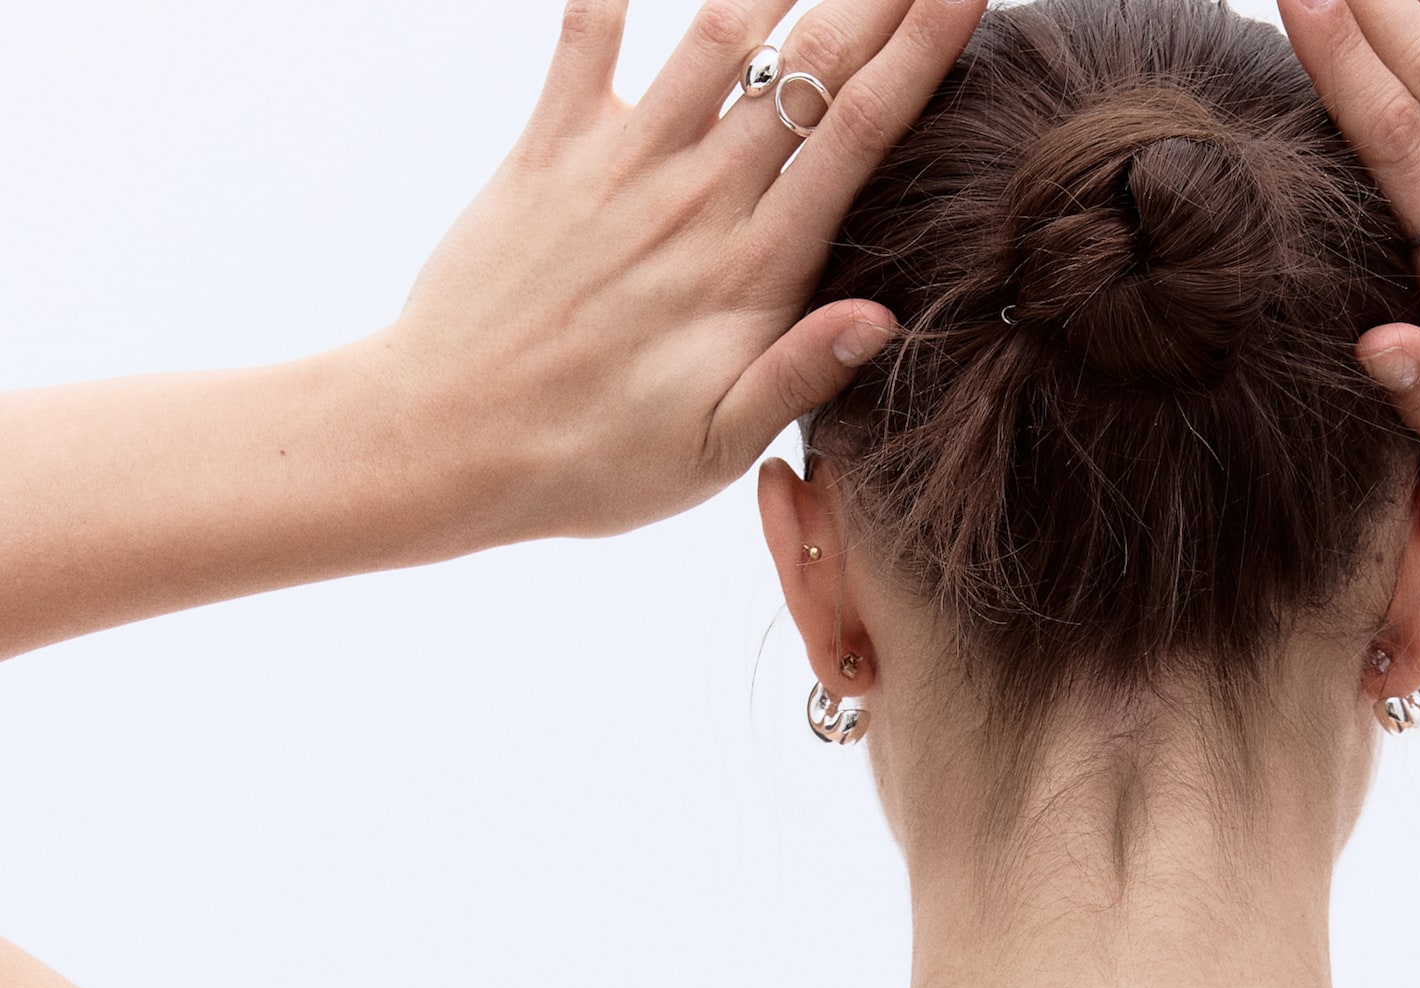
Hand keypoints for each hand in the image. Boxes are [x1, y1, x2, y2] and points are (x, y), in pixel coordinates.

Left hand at [381, 0, 981, 548]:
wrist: (449, 439)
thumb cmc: (591, 462)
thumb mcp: (714, 451)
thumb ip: (800, 376)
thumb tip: (883, 317)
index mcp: (753, 272)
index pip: (858, 137)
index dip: (920, 54)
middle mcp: (695, 199)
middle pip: (807, 67)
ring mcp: (620, 164)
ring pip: (716, 35)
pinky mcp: (549, 148)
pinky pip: (585, 37)